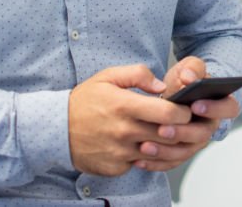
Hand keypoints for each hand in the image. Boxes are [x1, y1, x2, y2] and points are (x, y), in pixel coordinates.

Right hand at [68, 64, 191, 176]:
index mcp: (124, 105)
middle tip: (180, 122)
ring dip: (164, 144)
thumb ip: (138, 74)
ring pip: (157, 152)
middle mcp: (123, 131)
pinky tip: (141, 144)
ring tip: (162, 133)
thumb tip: (161, 86)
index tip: (185, 109)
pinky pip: (140, 163)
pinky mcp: (115, 167)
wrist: (56, 129)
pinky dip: (145, 156)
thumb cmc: (84, 101)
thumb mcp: (108, 76)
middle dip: (179, 129)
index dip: (183, 112)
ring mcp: (119, 152)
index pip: (168, 114)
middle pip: (168, 135)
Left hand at [135, 58, 240, 171]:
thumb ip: (192, 68)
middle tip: (163, 129)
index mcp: (220, 103)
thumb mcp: (190, 67)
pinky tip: (139, 159)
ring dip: (166, 151)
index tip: (195, 105)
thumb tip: (188, 78)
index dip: (214, 108)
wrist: (175, 93)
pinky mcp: (181, 152)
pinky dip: (156, 162)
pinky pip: (171, 161)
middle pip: (203, 134)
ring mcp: (196, 141)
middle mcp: (210, 125)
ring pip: (185, 151)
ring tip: (145, 145)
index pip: (228, 108)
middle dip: (183, 133)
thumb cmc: (185, 79)